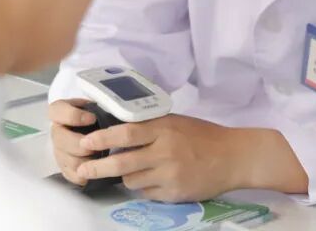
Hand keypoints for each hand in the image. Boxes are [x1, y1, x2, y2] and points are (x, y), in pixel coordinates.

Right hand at [49, 99, 97, 185]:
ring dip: (84, 161)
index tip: (92, 118)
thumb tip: (112, 110)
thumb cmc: (97, 114)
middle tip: (97, 145)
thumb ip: (99, 107)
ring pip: (66, 159)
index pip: (57, 111)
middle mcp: (57, 131)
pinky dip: (83, 175)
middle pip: (60, 139)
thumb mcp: (97, 104)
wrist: (96, 129)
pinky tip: (93, 173)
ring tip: (99, 159)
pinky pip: (71, 174)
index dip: (72, 116)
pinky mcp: (65, 167)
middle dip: (80, 144)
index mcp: (60, 112)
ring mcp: (59, 150)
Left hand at [76, 114, 240, 201]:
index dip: (102, 138)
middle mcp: (164, 151)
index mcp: (163, 128)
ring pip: (132, 180)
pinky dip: (144, 187)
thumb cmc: (203, 135)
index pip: (125, 133)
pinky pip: (147, 193)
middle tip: (82, 169)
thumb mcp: (175, 122)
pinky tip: (154, 179)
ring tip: (134, 170)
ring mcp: (169, 174)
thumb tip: (117, 132)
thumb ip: (150, 127)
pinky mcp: (174, 193)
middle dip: (98, 167)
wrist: (233, 157)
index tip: (85, 142)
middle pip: (122, 163)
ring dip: (126, 177)